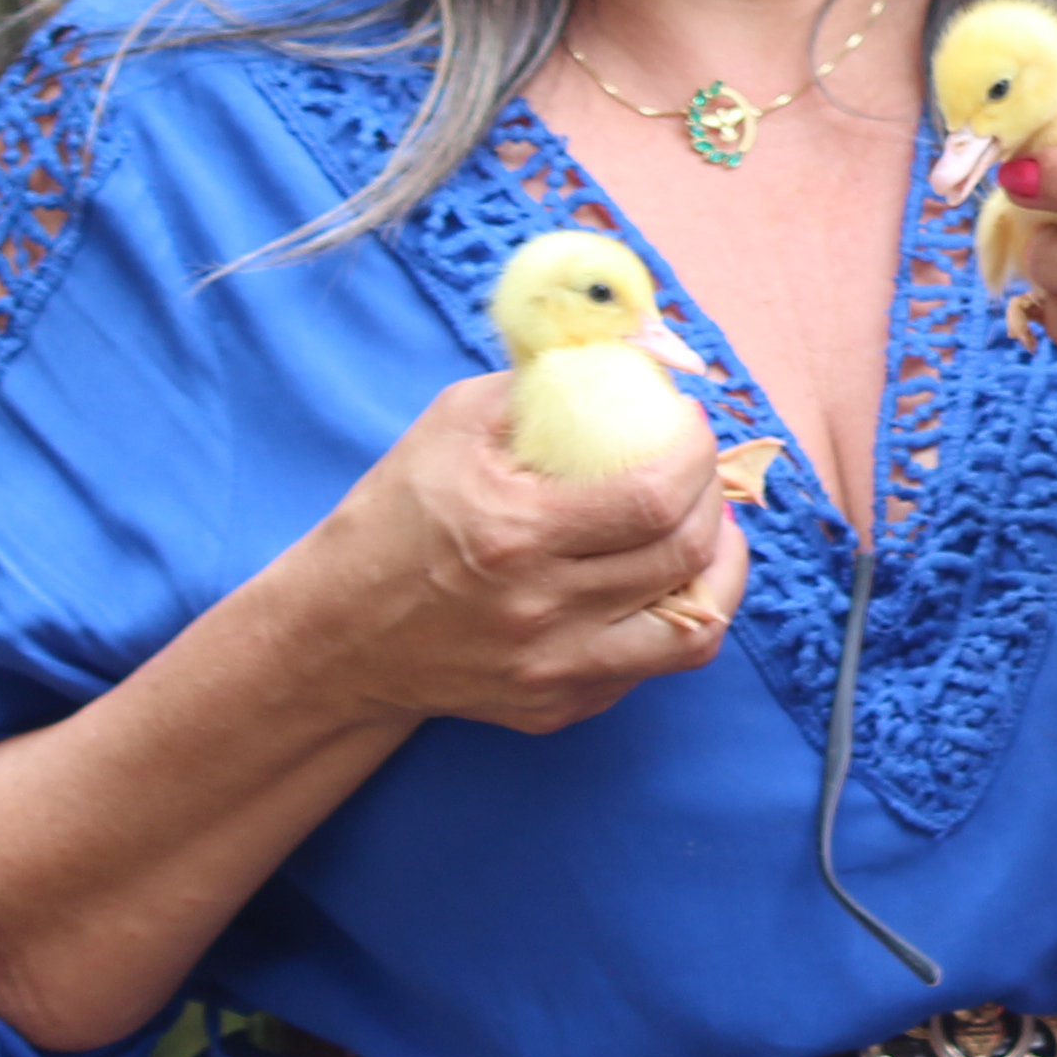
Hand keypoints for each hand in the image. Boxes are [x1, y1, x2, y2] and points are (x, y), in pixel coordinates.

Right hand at [275, 377, 746, 735]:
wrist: (335, 637)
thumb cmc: (395, 517)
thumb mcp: (452, 425)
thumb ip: (542, 383)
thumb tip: (631, 348)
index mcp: (514, 533)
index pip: (655, 497)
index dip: (697, 453)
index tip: (691, 424)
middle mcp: (539, 612)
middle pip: (684, 555)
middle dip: (714, 498)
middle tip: (701, 468)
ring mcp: (552, 671)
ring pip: (695, 628)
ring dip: (721, 567)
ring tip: (709, 527)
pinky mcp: (556, 708)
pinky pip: (655, 665)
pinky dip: (680, 617)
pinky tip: (664, 579)